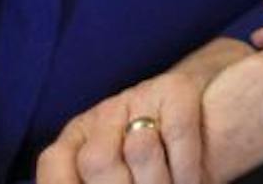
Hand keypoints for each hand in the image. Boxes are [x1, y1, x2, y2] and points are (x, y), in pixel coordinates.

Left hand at [36, 37, 249, 183]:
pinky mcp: (176, 87)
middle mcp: (102, 115)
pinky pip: (179, 132)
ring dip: (158, 181)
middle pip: (96, 161)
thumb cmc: (155, 160)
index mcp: (76, 141)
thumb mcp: (118, 175)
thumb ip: (95, 182)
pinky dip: (187, 168)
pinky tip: (192, 181)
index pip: (54, 163)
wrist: (208, 110)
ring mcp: (139, 96)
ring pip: (139, 147)